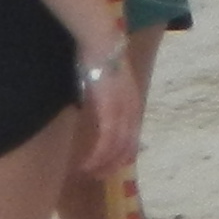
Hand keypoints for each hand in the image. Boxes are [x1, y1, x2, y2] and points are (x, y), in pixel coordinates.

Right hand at [73, 49, 145, 177]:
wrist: (101, 42)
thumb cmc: (97, 58)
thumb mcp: (103, 82)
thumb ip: (102, 98)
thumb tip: (92, 108)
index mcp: (131, 103)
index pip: (132, 137)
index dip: (121, 154)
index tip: (108, 165)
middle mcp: (131, 110)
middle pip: (127, 147)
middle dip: (113, 165)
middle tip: (98, 176)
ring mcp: (123, 111)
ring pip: (117, 148)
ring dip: (103, 164)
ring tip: (89, 173)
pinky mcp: (111, 110)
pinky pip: (107, 141)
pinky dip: (98, 156)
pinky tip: (87, 164)